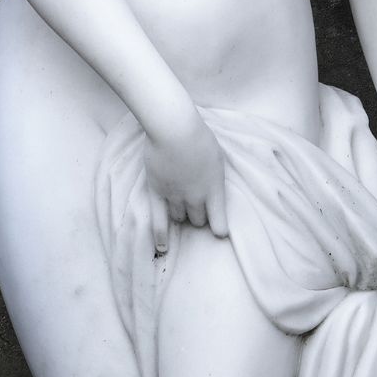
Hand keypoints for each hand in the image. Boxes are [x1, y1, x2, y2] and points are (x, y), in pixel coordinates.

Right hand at [143, 106, 228, 252]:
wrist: (174, 128)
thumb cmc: (198, 136)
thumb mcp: (217, 156)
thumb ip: (215, 175)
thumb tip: (212, 184)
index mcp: (214, 188)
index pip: (219, 219)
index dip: (220, 228)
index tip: (220, 233)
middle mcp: (196, 197)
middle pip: (198, 220)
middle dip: (198, 216)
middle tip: (196, 208)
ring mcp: (175, 196)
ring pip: (179, 218)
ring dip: (181, 215)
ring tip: (179, 207)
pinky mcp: (156, 192)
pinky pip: (158, 221)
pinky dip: (160, 236)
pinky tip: (162, 248)